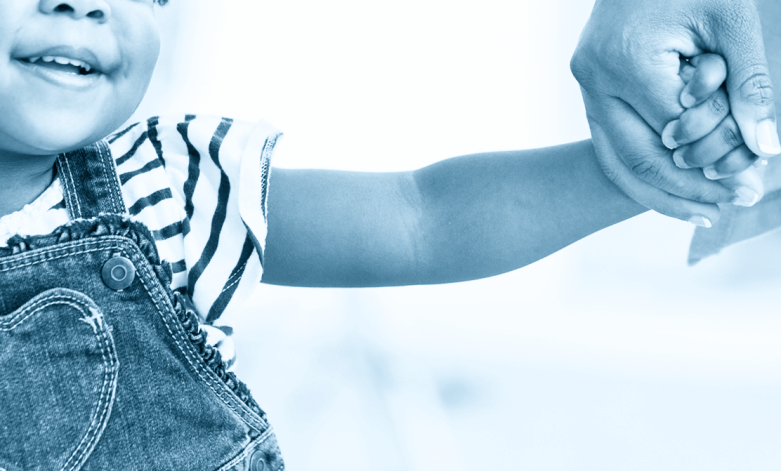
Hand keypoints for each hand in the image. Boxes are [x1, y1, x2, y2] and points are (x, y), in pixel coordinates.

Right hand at [571, 0, 779, 226]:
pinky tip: (673, 192)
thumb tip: (765, 148)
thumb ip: (751, 84)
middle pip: (642, 157)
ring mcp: (586, 89)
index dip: (717, 161)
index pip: (677, 133)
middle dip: (691, 189)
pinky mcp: (589, 92)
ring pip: (619, 162)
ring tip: (707, 213)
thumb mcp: (732, 22)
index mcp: (627, 61)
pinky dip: (643, 173)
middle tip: (735, 203)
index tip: (752, 186)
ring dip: (664, 192)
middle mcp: (596, 80)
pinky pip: (611, 147)